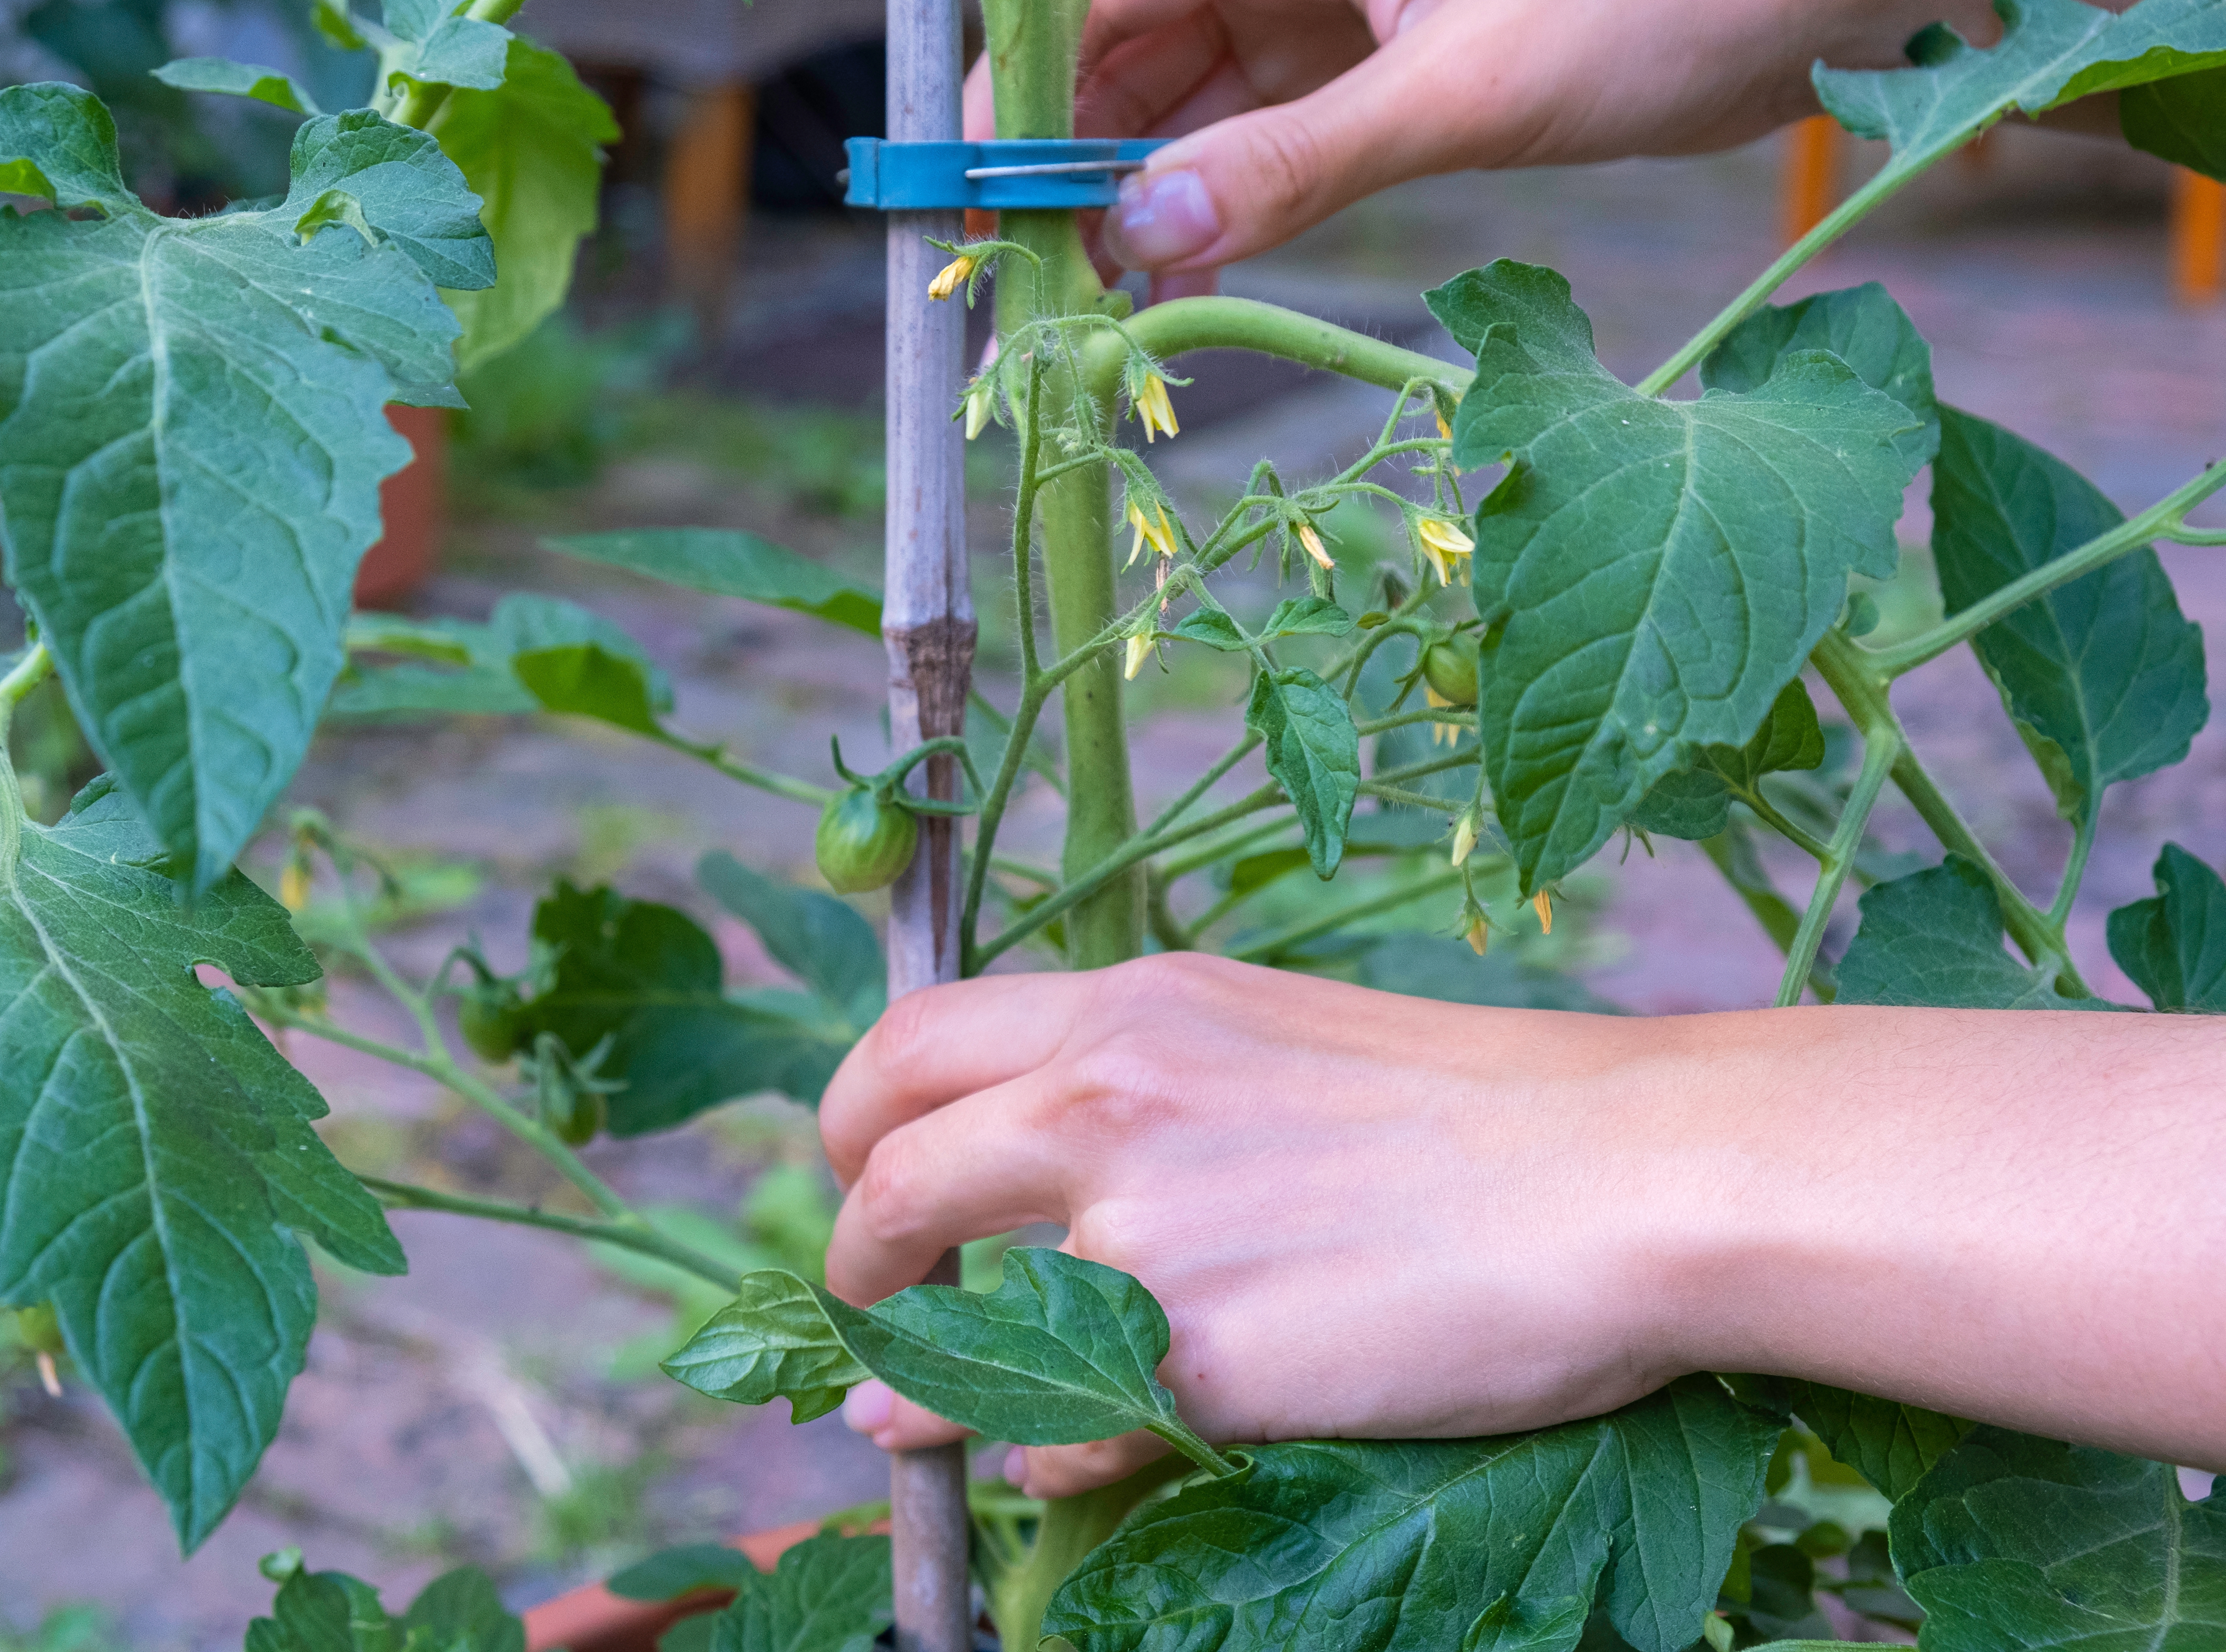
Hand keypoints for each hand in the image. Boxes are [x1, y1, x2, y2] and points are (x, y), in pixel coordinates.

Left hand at [821, 955, 2225, 1494]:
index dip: (857, 1123)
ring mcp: (1148, 1230)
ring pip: (958, 1322)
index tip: (872, 1177)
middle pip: (889, 1169)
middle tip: (872, 1297)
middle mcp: (1111, 1098)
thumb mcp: (1272, 1046)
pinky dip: (1040, 1458)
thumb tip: (1021, 1185)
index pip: (910, 1041)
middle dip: (852, 1250)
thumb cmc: (1476, 1109)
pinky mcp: (1204, 1357)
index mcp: (1134, 1011)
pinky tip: (1067, 1464)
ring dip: (930, 1378)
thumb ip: (1135, 1099)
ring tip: (939, 1410)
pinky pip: (1055, 1433)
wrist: (1623, 1174)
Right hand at [966, 0, 2204, 281]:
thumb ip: (1299, 162)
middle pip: (1131, 35)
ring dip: (1141, 182)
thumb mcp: (1476, 85)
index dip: (1018, 95)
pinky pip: (1267, 114)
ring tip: (1091, 290)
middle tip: (1017, 275)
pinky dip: (1223, 187)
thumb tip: (1143, 236)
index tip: (960, 195)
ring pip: (1192, 82)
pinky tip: (1183, 263)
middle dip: (1070, 150)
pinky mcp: (1387, 42)